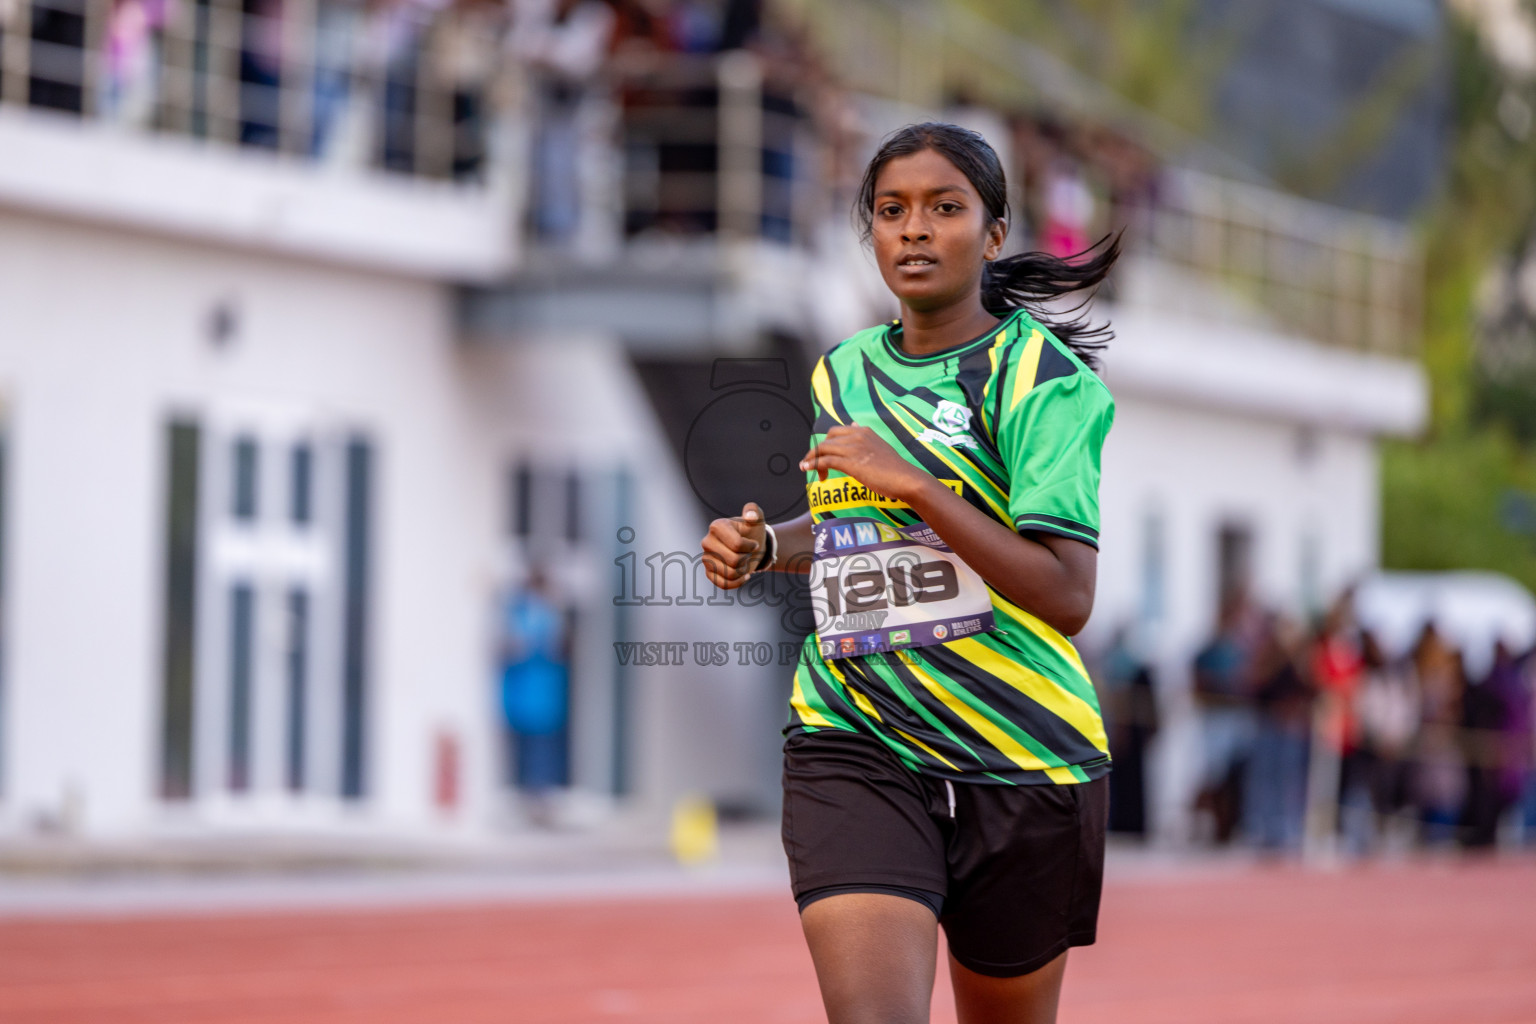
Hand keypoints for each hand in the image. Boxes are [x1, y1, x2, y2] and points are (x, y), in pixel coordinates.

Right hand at [701, 501, 767, 589]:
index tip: (753, 544)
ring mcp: (706, 558)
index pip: (736, 544)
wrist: (751, 548)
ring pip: (730, 574)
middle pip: (733, 561)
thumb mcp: (757, 520)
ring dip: (743, 571)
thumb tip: (750, 516)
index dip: (751, 547)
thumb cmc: (752, 532)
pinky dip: (738, 582)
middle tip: (748, 554)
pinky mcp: (709, 572)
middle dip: (747, 559)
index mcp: (717, 526)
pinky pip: (724, 584)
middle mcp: (707, 542)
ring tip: (744, 562)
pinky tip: (743, 575)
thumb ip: (755, 512)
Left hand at [800, 425, 927, 501]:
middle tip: (812, 464)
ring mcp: (854, 448)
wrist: (906, 479)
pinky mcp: (851, 462)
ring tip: (806, 468)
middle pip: (827, 439)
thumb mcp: (879, 446)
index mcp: (864, 431)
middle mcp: (857, 436)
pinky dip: (813, 464)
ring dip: (811, 459)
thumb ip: (865, 438)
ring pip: (823, 449)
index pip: (836, 431)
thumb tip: (854, 424)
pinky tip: (808, 470)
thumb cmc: (895, 468)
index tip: (822, 455)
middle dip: (816, 451)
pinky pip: (825, 460)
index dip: (826, 443)